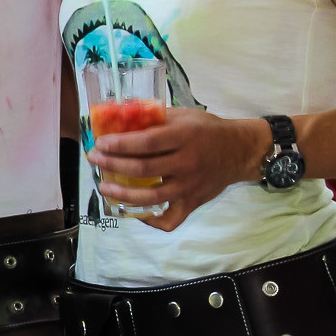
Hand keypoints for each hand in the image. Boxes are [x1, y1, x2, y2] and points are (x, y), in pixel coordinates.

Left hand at [90, 109, 271, 231]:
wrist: (241, 150)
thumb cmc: (208, 129)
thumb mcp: (184, 115)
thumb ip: (155, 117)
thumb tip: (120, 115)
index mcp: (184, 137)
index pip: (146, 143)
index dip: (120, 144)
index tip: (100, 143)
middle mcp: (187, 163)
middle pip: (143, 169)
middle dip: (113, 164)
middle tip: (94, 159)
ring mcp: (190, 186)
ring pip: (152, 197)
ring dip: (123, 194)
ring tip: (105, 187)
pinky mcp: (193, 202)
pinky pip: (171, 219)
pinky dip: (152, 221)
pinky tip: (136, 213)